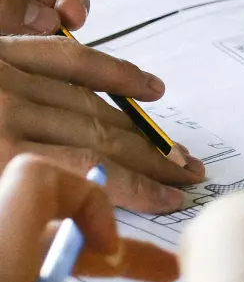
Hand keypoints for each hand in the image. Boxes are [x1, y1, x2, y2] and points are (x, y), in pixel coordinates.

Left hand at [0, 36, 204, 212]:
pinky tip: (150, 89)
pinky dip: (114, 73)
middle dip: (151, 161)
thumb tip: (85, 228)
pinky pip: (70, 59)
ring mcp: (9, 77)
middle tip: (187, 175)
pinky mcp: (4, 52)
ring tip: (175, 151)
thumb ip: (33, 204)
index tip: (168, 200)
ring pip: (92, 105)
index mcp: (0, 152)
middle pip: (97, 137)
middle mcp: (8, 111)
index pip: (88, 170)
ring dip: (141, 131)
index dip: (136, 189)